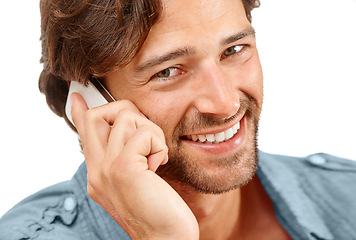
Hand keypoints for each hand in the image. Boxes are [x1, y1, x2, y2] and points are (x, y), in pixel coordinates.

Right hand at [71, 93, 198, 238]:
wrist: (165, 238)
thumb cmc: (157, 211)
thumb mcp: (136, 181)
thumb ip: (126, 157)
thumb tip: (130, 134)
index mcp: (99, 174)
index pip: (85, 134)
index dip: (82, 113)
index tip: (78, 98)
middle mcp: (97, 171)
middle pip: (100, 115)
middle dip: (127, 111)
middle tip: (146, 133)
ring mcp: (107, 169)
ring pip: (126, 117)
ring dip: (151, 131)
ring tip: (156, 156)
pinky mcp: (123, 169)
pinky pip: (143, 133)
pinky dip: (158, 143)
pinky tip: (159, 164)